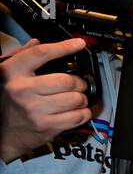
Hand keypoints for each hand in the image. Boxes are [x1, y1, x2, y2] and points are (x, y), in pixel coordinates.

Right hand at [0, 38, 92, 162]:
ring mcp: (34, 109)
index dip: (63, 47)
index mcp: (12, 72)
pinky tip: (77, 110)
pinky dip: (83, 113)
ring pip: (75, 99)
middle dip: (79, 82)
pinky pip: (77, 116)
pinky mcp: (46, 126)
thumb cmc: (8, 100)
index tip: (78, 44)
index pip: (41, 53)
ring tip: (76, 98)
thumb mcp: (7, 75)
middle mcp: (22, 89)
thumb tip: (37, 42)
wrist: (3, 131)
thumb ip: (22, 57)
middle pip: (66, 80)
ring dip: (82, 98)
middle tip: (78, 84)